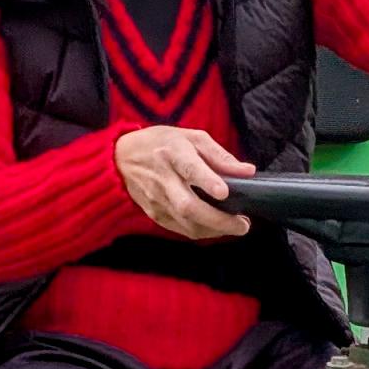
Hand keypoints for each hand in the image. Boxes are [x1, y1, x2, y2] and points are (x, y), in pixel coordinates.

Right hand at [115, 126, 252, 239]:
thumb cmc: (161, 144)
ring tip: (236, 227)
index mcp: (172, 153)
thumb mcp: (191, 137)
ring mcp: (156, 199)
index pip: (190, 169)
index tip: (224, 192)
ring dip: (214, 230)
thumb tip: (248, 171)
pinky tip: (216, 228)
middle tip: (243, 224)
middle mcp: (163, 178)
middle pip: (189, 206)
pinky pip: (180, 229)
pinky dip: (201, 232)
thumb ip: (220, 155)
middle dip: (218, 220)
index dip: (207, 181)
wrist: (120, 158)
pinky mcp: (154, 213)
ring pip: (186, 223)